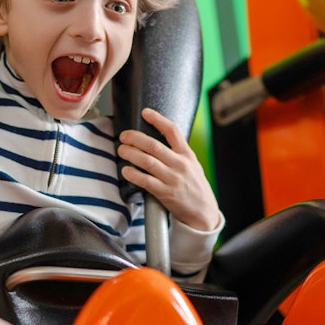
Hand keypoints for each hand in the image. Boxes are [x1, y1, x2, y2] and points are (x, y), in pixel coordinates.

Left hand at [118, 108, 220, 231]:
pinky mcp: (165, 193)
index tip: (145, 112)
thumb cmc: (195, 186)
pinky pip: (146, 181)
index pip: (172, 131)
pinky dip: (134, 174)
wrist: (204, 212)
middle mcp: (180, 164)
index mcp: (187, 154)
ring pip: (147, 161)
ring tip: (121, 150)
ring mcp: (173, 179)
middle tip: (124, 136)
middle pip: (154, 145)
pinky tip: (125, 171)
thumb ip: (178, 153)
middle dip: (135, 138)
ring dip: (131, 154)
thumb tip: (157, 140)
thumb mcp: (193, 165)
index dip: (158, 119)